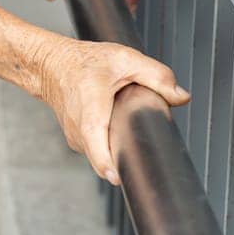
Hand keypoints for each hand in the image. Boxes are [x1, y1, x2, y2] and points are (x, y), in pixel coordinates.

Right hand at [34, 37, 189, 184]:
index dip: (114, 168)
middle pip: (108, 160)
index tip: (126, 175)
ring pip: (104, 156)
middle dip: (128, 155)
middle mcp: (81, 132)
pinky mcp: (77, 141)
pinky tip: (114, 125)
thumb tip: (181, 97)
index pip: (100, 153)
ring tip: (126, 125)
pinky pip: (98, 150)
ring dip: (119, 146)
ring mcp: (77, 139)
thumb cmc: (84, 62)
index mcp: (92, 113)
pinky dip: (109, 142)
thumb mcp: (125, 59)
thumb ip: (157, 76)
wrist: (52, 64)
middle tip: (142, 139)